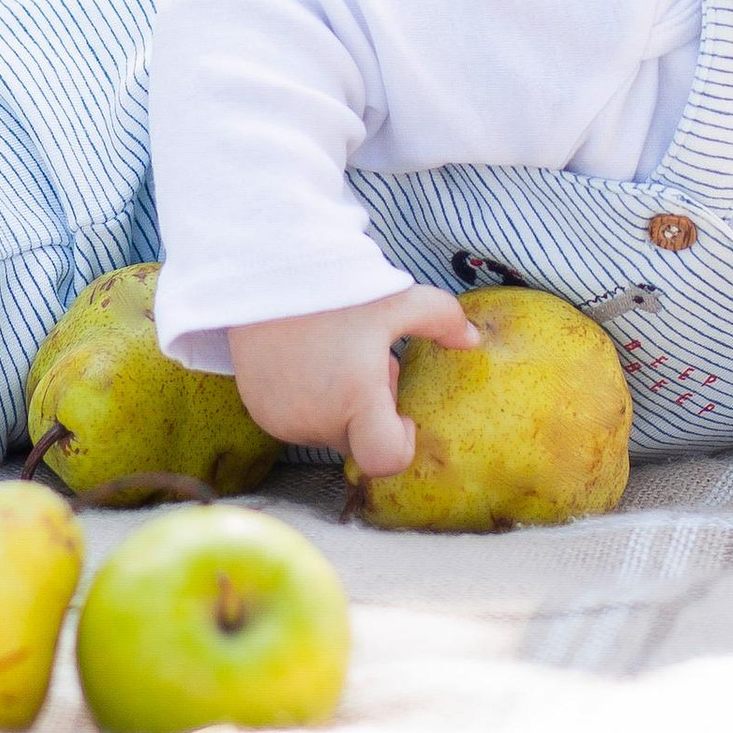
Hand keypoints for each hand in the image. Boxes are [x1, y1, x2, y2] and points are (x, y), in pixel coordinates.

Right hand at [227, 289, 478, 476]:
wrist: (265, 272)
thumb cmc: (335, 288)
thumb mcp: (395, 298)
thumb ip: (441, 319)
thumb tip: (473, 340)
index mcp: (355, 399)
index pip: (385, 461)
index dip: (401, 442)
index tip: (402, 415)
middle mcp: (316, 420)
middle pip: (359, 442)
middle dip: (371, 414)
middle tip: (367, 365)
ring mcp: (283, 420)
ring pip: (328, 433)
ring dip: (339, 409)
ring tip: (335, 358)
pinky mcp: (259, 413)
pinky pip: (297, 423)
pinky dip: (309, 404)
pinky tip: (307, 362)